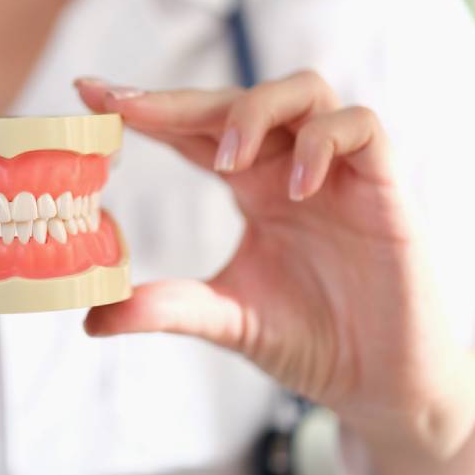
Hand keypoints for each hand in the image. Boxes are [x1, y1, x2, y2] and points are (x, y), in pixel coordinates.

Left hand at [76, 74, 474, 474]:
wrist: (384, 385)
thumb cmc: (313, 342)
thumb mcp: (227, 320)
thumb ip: (168, 307)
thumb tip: (91, 318)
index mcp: (251, 186)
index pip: (193, 128)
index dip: (147, 106)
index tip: (89, 91)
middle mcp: (291, 167)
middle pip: (237, 99)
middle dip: (180, 99)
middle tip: (128, 107)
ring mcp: (340, 172)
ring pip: (304, 90)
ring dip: (255, 112)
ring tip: (227, 162)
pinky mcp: (386, 189)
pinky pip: (361, 128)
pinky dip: (323, 142)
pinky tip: (295, 187)